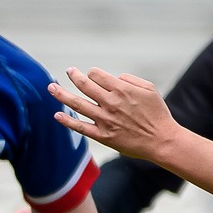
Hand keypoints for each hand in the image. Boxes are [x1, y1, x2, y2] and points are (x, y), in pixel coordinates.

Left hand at [48, 67, 175, 161]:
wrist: (161, 140)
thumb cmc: (157, 113)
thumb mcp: (149, 89)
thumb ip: (129, 79)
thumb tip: (113, 78)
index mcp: (121, 89)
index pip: (97, 75)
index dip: (93, 73)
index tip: (93, 75)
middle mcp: (110, 103)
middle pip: (84, 85)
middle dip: (74, 76)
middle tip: (68, 71)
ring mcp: (105, 120)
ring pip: (78, 104)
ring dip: (62, 94)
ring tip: (51, 87)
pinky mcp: (103, 136)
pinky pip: (81, 127)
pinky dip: (67, 121)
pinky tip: (56, 115)